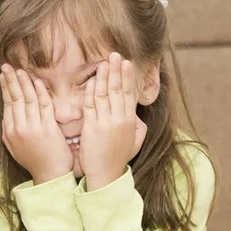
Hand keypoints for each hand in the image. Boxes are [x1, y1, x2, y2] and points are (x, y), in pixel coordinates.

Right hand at [0, 64, 73, 184]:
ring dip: (24, 82)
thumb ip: (10, 132)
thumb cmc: (36, 161)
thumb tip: (6, 117)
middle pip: (15, 98)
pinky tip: (38, 82)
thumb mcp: (16, 148)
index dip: (5, 88)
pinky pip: (43, 106)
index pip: (7, 104)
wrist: (50, 175)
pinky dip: (40, 92)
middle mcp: (19, 129)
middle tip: (7, 65)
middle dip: (10, 80)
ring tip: (21, 70)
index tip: (4, 75)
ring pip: (28, 99)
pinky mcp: (47, 129)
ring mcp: (33, 128)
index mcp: (10, 132)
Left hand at [80, 53, 147, 190]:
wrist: (106, 175)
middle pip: (117, 89)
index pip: (128, 93)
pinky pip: (91, 105)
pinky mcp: (91, 128)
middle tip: (115, 54)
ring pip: (104, 94)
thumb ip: (139, 128)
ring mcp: (105, 123)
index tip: (126, 63)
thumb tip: (139, 117)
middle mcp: (119, 119)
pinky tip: (91, 80)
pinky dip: (91, 92)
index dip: (127, 77)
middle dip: (117, 70)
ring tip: (104, 62)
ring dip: (104, 76)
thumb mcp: (135, 143)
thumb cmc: (118, 159)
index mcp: (130, 121)